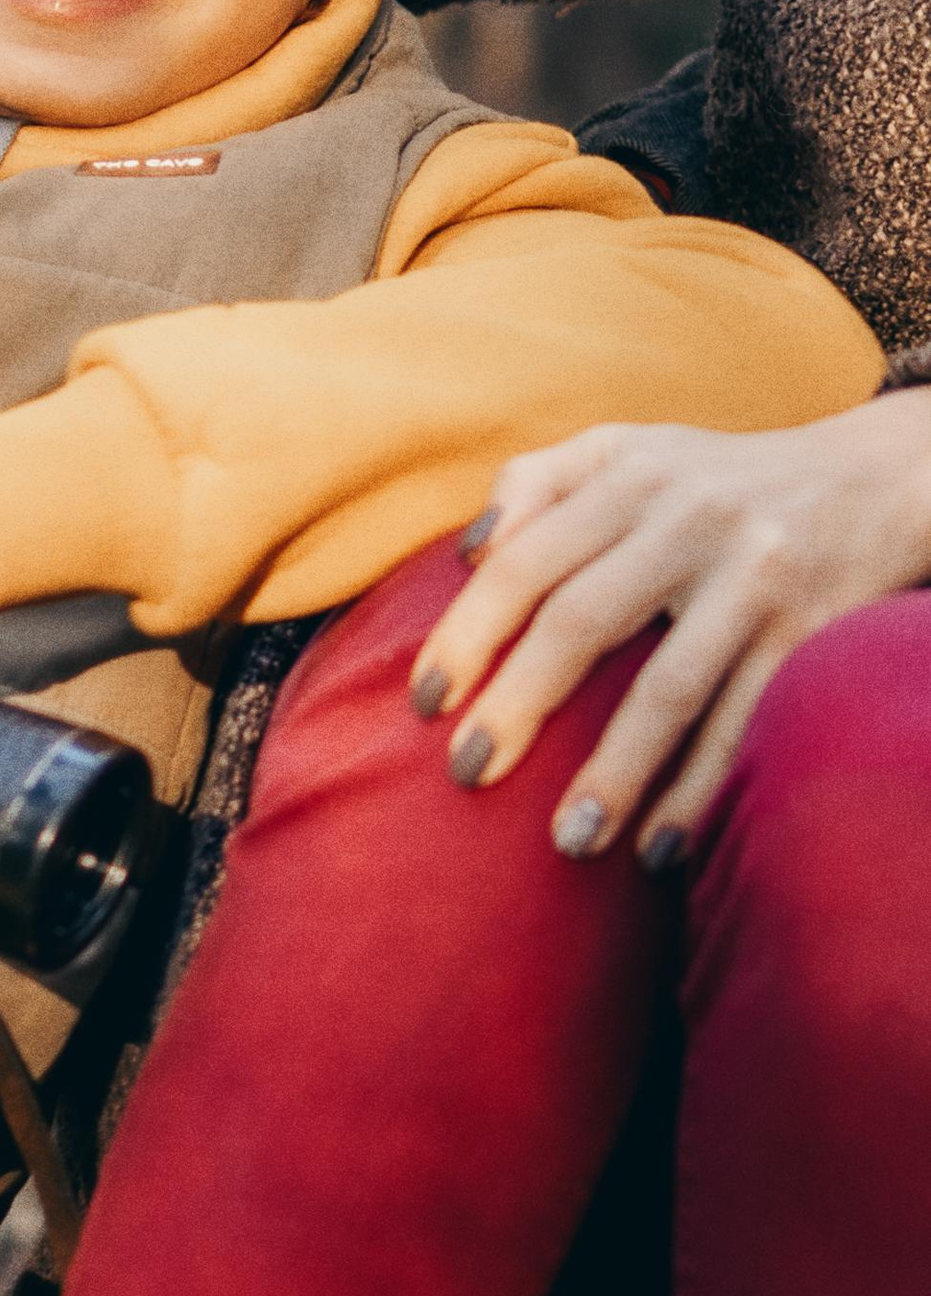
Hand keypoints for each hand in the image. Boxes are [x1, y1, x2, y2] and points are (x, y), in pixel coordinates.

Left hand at [409, 392, 930, 859]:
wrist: (872, 478)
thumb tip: (469, 554)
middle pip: (582, 621)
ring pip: (670, 687)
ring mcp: (753, 578)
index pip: (525, 561)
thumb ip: (537, 482)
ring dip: (615, 772)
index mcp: (627, 476)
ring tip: (568, 842)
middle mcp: (688, 520)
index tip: (424, 703)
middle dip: (519, 705)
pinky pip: (744, 721)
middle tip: (468, 775)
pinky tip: (658, 847)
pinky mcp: (807, 631)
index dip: (467, 633)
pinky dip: (700, 787)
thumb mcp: (627, 449)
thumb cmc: (713, 479)